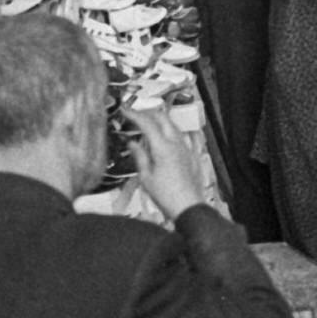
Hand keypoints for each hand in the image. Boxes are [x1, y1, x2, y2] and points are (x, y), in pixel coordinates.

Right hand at [125, 106, 204, 220]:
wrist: (187, 206)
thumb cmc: (167, 196)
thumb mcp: (146, 177)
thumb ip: (139, 156)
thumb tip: (132, 143)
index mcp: (163, 147)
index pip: (147, 123)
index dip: (135, 115)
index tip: (126, 111)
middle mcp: (176, 143)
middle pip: (162, 117)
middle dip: (148, 113)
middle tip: (135, 116)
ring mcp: (185, 146)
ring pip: (172, 124)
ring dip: (159, 121)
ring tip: (146, 126)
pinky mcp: (190, 152)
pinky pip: (178, 134)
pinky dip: (167, 131)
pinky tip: (161, 139)